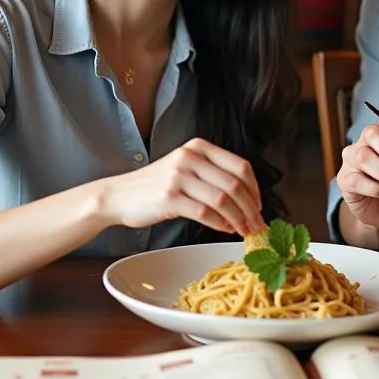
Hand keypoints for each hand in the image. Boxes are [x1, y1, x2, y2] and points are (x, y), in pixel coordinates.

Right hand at [103, 138, 266, 235]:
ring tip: (244, 231)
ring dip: (239, 219)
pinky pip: (204, 212)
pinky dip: (220, 223)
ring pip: (222, 199)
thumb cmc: (156, 186)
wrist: (119, 196)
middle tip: (257, 225)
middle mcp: (190, 157)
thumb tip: (247, 200)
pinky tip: (225, 230)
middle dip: (251, 209)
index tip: (259, 207)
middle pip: (234, 184)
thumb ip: (212, 175)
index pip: (240, 166)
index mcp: (199, 147)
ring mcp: (179, 176)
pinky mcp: (169, 197)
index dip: (255, 189)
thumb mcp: (185, 168)